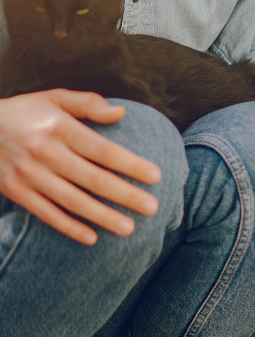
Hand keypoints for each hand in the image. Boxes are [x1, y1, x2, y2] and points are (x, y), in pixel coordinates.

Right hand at [0, 90, 161, 244]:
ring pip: (72, 200)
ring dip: (102, 217)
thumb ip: (88, 104)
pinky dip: (68, 227)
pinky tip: (91, 238)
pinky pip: (45, 213)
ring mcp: (29, 174)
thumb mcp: (53, 98)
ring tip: (129, 229)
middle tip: (153, 208)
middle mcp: (44, 152)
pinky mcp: (15, 191)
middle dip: (125, 195)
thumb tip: (121, 112)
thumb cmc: (25, 113)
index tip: (156, 176)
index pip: (102, 150)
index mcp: (59, 128)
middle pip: (92, 178)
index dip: (130, 164)